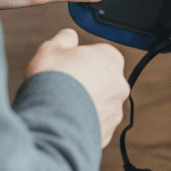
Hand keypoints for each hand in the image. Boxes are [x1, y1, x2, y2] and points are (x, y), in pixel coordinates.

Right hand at [26, 28, 128, 147]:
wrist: (51, 122)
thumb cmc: (52, 81)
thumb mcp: (51, 48)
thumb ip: (65, 38)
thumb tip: (70, 36)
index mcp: (111, 58)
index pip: (99, 54)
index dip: (79, 60)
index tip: (66, 66)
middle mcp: (119, 85)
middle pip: (101, 80)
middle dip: (84, 83)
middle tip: (62, 86)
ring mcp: (115, 112)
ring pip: (98, 105)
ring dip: (84, 105)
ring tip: (61, 107)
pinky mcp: (107, 134)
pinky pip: (93, 126)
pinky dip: (81, 125)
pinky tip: (64, 123)